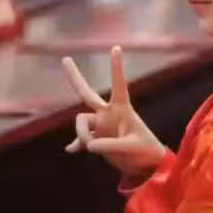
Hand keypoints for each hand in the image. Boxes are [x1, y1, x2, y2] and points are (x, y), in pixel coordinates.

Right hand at [64, 46, 165, 177]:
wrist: (146, 165)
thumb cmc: (146, 151)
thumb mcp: (131, 147)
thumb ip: (110, 146)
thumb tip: (88, 145)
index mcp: (122, 108)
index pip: (119, 84)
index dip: (116, 67)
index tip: (116, 47)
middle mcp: (108, 113)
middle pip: (86, 93)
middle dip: (75, 77)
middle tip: (65, 59)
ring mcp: (101, 125)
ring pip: (81, 121)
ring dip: (81, 134)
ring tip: (91, 147)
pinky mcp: (97, 139)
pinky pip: (81, 140)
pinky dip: (77, 144)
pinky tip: (71, 150)